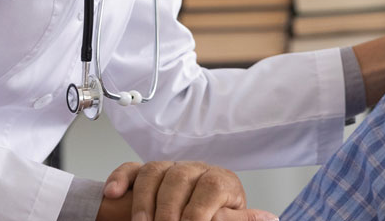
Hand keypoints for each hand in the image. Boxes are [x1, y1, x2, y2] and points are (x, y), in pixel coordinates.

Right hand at [100, 160, 277, 220]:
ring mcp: (168, 170)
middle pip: (180, 177)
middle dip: (169, 209)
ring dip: (145, 202)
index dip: (200, 210)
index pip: (212, 185)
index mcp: (220, 182)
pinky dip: (121, 180)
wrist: (177, 219)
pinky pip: (131, 169)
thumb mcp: (220, 220)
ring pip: (154, 171)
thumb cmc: (203, 219)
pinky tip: (114, 194)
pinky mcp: (142, 174)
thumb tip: (270, 219)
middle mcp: (195, 172)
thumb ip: (235, 220)